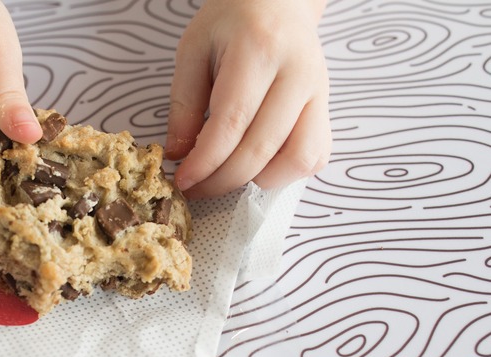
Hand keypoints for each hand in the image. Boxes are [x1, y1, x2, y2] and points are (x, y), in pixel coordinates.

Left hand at [165, 0, 330, 197]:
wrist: (277, 2)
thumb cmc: (231, 24)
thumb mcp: (193, 50)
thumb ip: (184, 104)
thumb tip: (180, 154)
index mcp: (258, 51)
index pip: (231, 122)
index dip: (205, 161)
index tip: (182, 180)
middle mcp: (297, 73)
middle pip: (261, 148)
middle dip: (222, 180)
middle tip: (196, 188)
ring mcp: (319, 92)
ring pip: (297, 159)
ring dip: (258, 181)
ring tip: (228, 176)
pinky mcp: (327, 108)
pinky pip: (315, 157)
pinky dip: (285, 173)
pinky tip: (257, 166)